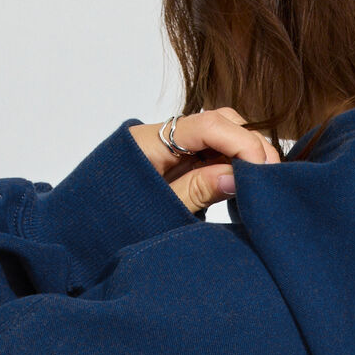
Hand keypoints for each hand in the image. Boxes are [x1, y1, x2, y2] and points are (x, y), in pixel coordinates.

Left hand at [129, 108, 281, 211]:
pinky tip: (247, 182)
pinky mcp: (181, 159)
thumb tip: (237, 176)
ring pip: (222, 133)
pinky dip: (236, 163)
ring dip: (246, 153)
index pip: (206, 125)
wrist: (84, 234)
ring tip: (261, 183)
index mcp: (148, 141)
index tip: (262, 169)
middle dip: (249, 144)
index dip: (240, 143)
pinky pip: (215, 152)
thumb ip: (198, 190)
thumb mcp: (160, 212)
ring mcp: (173, 146)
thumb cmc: (114, 225)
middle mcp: (162, 134)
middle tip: (270, 178)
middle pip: (219, 121)